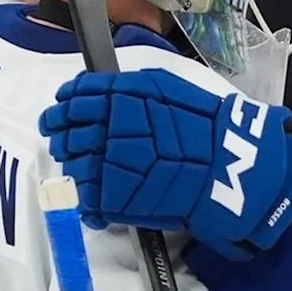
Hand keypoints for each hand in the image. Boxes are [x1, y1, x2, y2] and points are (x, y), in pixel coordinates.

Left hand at [38, 69, 291, 259]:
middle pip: (64, 132)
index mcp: (117, 96)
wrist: (229, 166)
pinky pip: (85, 201)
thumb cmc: (204, 123)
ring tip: (87, 171)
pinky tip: (96, 200)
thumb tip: (94, 90)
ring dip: (74, 167)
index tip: (62, 111)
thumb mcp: (165, 88)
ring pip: (71, 167)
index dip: (63, 105)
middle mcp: (104, 127)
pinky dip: (86, 202)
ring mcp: (105, 165)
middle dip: (62, 136)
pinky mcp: (113, 200)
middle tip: (68, 142)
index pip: (72, 97)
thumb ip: (126, 89)